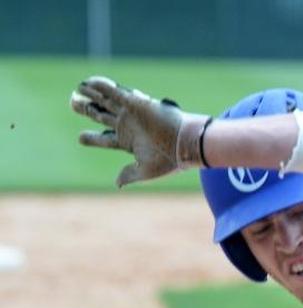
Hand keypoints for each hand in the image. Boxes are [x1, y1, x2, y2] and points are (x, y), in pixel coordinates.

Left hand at [70, 76, 207, 186]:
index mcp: (129, 143)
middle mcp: (128, 126)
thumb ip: (130, 175)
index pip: (106, 139)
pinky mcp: (134, 102)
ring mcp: (130, 113)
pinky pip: (113, 92)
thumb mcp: (146, 171)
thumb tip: (117, 184)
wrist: (184, 143)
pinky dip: (100, 86)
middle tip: (73, 103)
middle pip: (101, 116)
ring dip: (91, 95)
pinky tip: (88, 83)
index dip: (92, 138)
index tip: (81, 138)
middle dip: (87, 110)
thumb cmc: (168, 160)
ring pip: (105, 102)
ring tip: (77, 89)